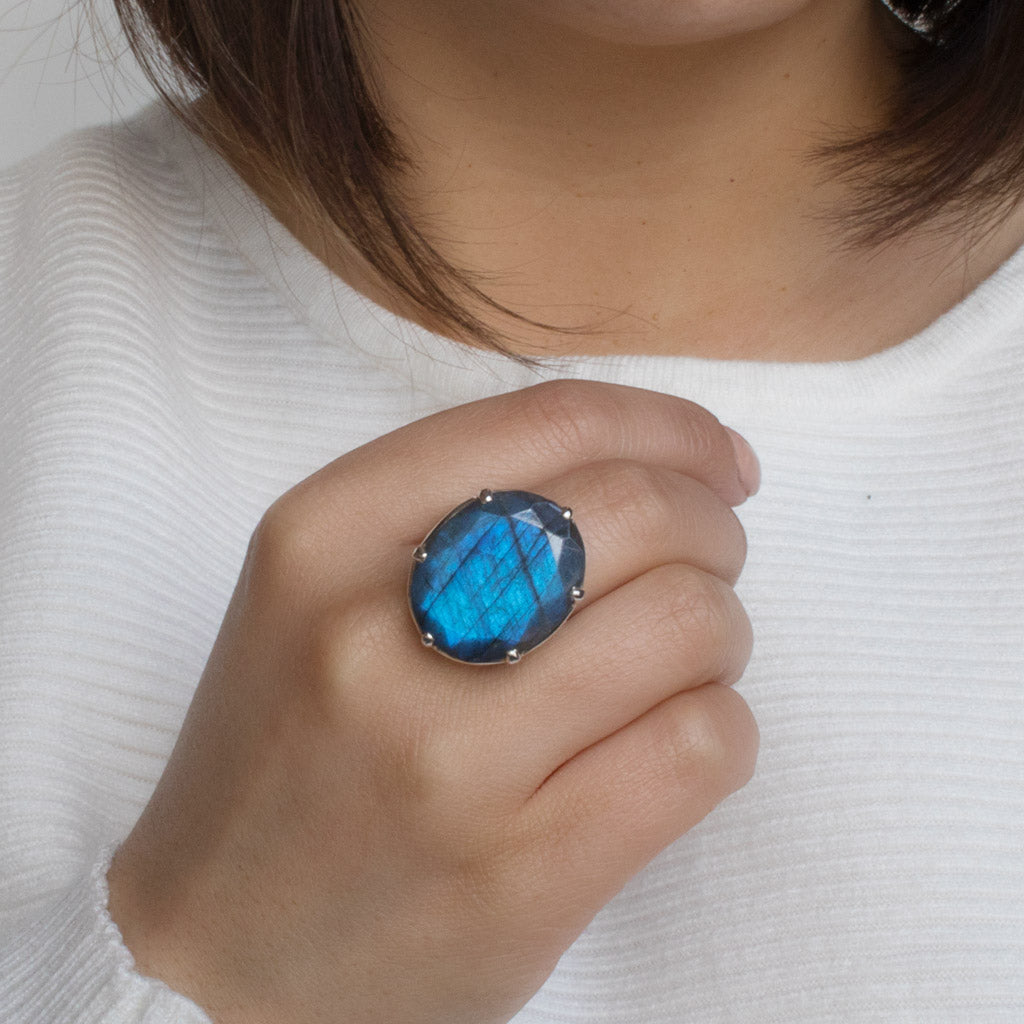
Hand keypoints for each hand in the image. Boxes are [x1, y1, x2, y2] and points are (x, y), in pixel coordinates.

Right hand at [107, 379, 759, 1023]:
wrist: (223, 950)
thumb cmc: (292, 750)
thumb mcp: (320, 589)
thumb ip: (466, 506)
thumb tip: (669, 461)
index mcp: (323, 537)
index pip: (550, 422)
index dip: (667, 427)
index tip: (717, 460)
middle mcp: (376, 635)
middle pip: (639, 512)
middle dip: (711, 525)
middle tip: (709, 563)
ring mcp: (451, 762)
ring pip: (689, 621)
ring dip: (721, 629)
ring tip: (682, 662)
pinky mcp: (523, 873)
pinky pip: (703, 744)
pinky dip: (722, 725)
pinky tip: (675, 738)